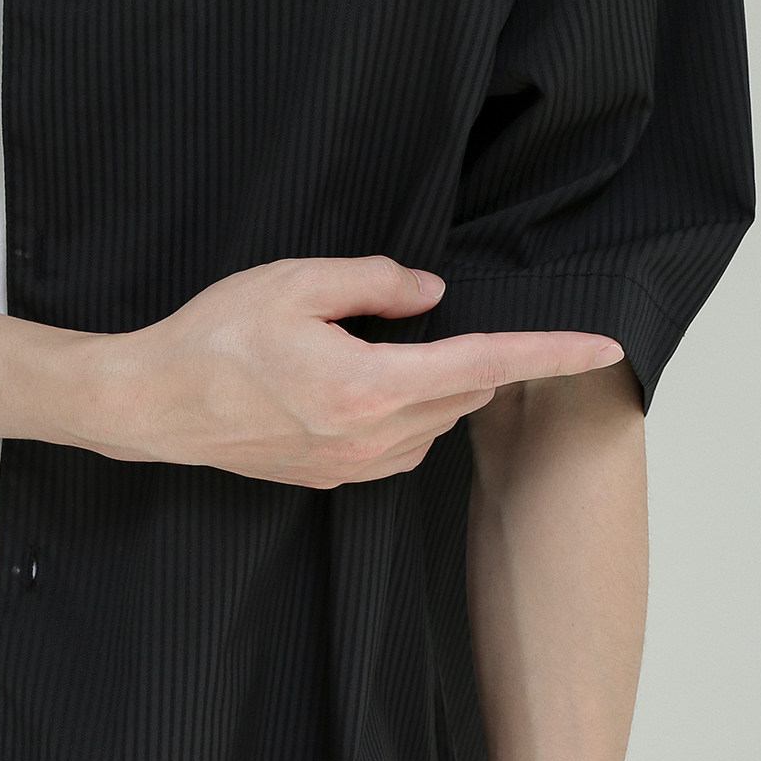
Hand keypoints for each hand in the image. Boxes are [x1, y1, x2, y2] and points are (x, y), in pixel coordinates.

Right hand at [76, 254, 623, 486]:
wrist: (157, 405)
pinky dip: (406, 417)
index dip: (551, 355)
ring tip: (380, 352)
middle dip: (477, 359)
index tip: (604, 348)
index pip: (485, 365)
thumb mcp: (296, 282)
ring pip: (434, 426)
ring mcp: (352, 466)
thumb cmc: (216, 338)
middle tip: (436, 320)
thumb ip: (377, 283)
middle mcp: (371, 436)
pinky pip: (399, 450)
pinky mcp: (332, 478)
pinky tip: (368, 391)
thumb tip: (434, 294)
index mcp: (370, 383)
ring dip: (436, 388)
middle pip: (465, 395)